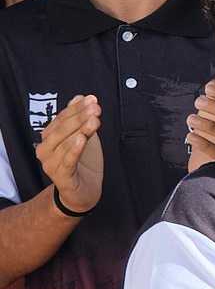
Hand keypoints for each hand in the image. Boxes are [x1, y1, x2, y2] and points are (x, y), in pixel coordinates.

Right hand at [34, 94, 102, 213]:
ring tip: (93, 120)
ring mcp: (51, 164)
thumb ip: (80, 119)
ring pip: (64, 144)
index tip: (91, 99)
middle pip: (61, 130)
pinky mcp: (61, 177)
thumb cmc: (83, 163)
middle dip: (79, 117)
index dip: (76, 108)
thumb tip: (80, 97)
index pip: (61, 119)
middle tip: (95, 108)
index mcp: (49, 138)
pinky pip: (67, 161)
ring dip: (79, 130)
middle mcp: (45, 150)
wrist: (84, 191)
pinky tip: (81, 139)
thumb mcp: (84, 137)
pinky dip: (74, 150)